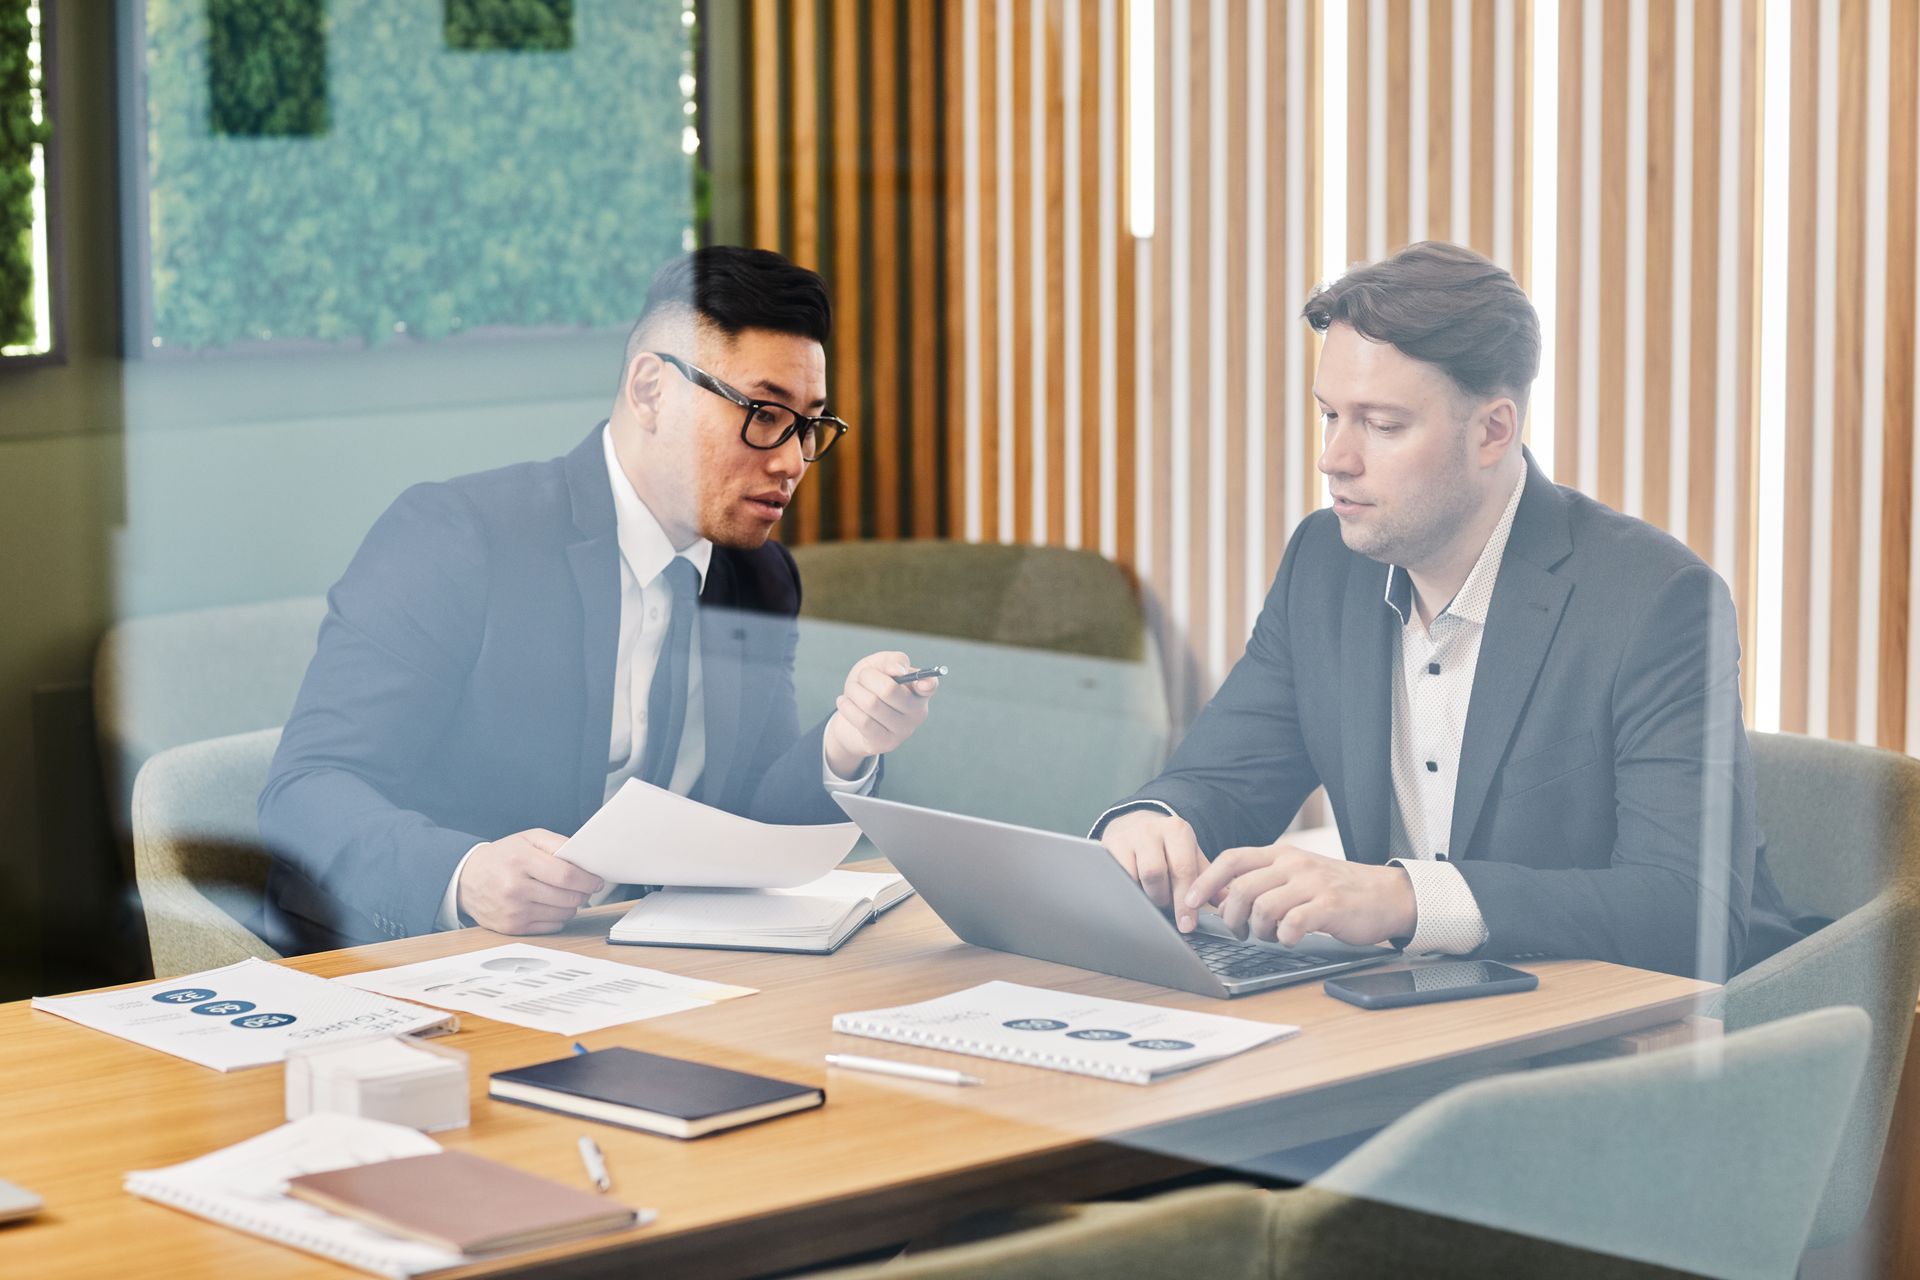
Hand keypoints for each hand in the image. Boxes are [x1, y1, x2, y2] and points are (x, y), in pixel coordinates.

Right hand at [457, 828, 605, 934]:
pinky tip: (549, 905)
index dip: (588, 880)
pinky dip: (558, 917)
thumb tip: (584, 859)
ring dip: (571, 905)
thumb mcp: (528, 838)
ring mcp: (513, 910)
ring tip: (563, 894)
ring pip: (562, 914)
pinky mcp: (511, 927)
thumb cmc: (503, 856)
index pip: (566, 876)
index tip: (597, 880)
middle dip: (583, 893)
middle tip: (584, 887)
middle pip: (567, 897)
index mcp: (521, 861)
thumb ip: (557, 844)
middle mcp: (515, 888)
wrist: (467, 878)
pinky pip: (551, 927)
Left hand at [824, 650, 939, 777]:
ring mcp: (903, 730)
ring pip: (871, 704)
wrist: (853, 717)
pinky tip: (843, 701)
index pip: (930, 686)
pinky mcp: (886, 743)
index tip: (920, 683)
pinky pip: (863, 722)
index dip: (927, 683)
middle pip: (888, 690)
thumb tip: (899, 670)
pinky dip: (848, 707)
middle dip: (867, 677)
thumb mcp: (878, 666)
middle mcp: (917, 712)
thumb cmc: (870, 686)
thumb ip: (891, 660)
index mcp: (920, 690)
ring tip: (850, 690)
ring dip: (853, 691)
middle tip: (861, 676)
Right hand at [1099, 808, 1208, 931]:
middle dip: (1162, 899)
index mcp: (1177, 830)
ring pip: (1133, 877)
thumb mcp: (1190, 856)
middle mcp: (1151, 830)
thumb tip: (1227, 902)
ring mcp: (1126, 837)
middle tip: (1166, 909)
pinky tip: (1132, 895)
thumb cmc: (1167, 848)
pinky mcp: (1105, 846)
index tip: (1187, 925)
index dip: (1185, 902)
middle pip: (1155, 874)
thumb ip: (1207, 878)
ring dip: (1143, 896)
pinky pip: (1115, 877)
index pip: (1183, 870)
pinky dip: (1125, 892)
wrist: (1136, 825)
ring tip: (1150, 899)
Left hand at [1184, 844, 1415, 947]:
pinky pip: (1292, 923)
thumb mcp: (1297, 876)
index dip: (1206, 881)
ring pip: (1263, 907)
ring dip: (1257, 930)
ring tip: (1269, 936)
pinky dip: (1284, 937)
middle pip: (1242, 887)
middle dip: (1231, 916)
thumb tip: (1222, 903)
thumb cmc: (1336, 889)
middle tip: (1239, 932)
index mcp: (1281, 854)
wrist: (1386, 894)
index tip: (1189, 902)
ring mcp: (1312, 884)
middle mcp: (1294, 864)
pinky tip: (1290, 939)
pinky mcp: (1329, 907)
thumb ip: (1263, 882)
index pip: (1232, 859)